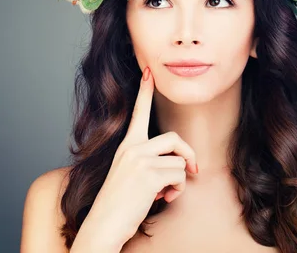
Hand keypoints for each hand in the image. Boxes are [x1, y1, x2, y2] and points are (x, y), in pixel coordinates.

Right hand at [76, 66, 197, 249]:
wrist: (104, 225)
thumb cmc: (119, 203)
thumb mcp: (130, 175)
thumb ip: (149, 162)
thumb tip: (179, 165)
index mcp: (127, 146)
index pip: (138, 113)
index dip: (144, 91)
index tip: (148, 71)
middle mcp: (132, 148)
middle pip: (174, 140)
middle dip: (188, 156)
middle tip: (193, 170)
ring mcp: (139, 160)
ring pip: (180, 162)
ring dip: (179, 181)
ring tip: (165, 193)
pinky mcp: (148, 175)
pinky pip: (179, 176)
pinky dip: (177, 191)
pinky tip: (162, 199)